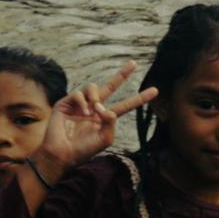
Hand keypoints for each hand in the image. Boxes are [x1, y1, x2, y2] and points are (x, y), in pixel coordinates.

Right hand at [39, 60, 157, 171]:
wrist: (62, 154)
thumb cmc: (84, 150)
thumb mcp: (104, 139)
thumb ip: (111, 123)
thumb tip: (109, 109)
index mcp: (106, 117)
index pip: (125, 105)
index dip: (139, 98)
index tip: (155, 90)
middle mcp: (95, 107)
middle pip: (111, 86)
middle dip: (122, 74)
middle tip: (133, 63)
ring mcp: (80, 104)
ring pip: (93, 87)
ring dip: (96, 97)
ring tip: (94, 111)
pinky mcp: (66, 103)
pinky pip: (78, 93)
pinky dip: (83, 102)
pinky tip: (84, 113)